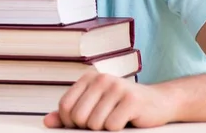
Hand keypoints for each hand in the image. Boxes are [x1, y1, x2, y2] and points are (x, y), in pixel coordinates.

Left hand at [43, 72, 176, 130]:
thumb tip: (47, 121)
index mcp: (88, 78)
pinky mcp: (131, 100)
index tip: (82, 125)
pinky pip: (112, 126)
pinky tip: (127, 121)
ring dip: (104, 130)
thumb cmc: (123, 107)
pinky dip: (118, 130)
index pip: (65, 106)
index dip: (70, 123)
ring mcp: (116, 87)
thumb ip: (70, 113)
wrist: (158, 102)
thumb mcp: (95, 107)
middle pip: (78, 117)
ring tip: (115, 120)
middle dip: (87, 128)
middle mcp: (101, 78)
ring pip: (95, 124)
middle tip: (102, 124)